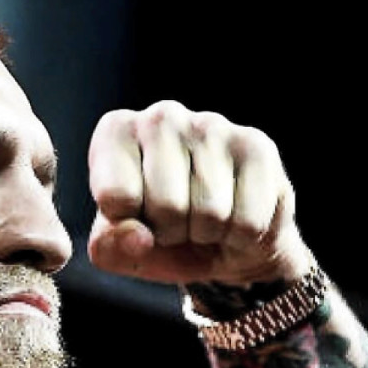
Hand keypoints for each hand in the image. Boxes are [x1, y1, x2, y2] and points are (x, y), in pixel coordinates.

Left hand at [87, 100, 313, 286]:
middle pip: (166, 205)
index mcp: (116, 133)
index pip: (114, 195)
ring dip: (207, 233)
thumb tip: (139, 238)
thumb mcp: (118, 250)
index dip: (129, 224)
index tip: (136, 215)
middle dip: (172, 232)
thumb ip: (110, 247)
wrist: (223, 242)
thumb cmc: (159, 237)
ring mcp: (212, 126)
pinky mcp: (257, 146)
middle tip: (176, 222)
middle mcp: (162, 116)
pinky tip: (235, 216)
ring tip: (204, 219)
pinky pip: (249, 219)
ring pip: (210, 212)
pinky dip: (242, 235)